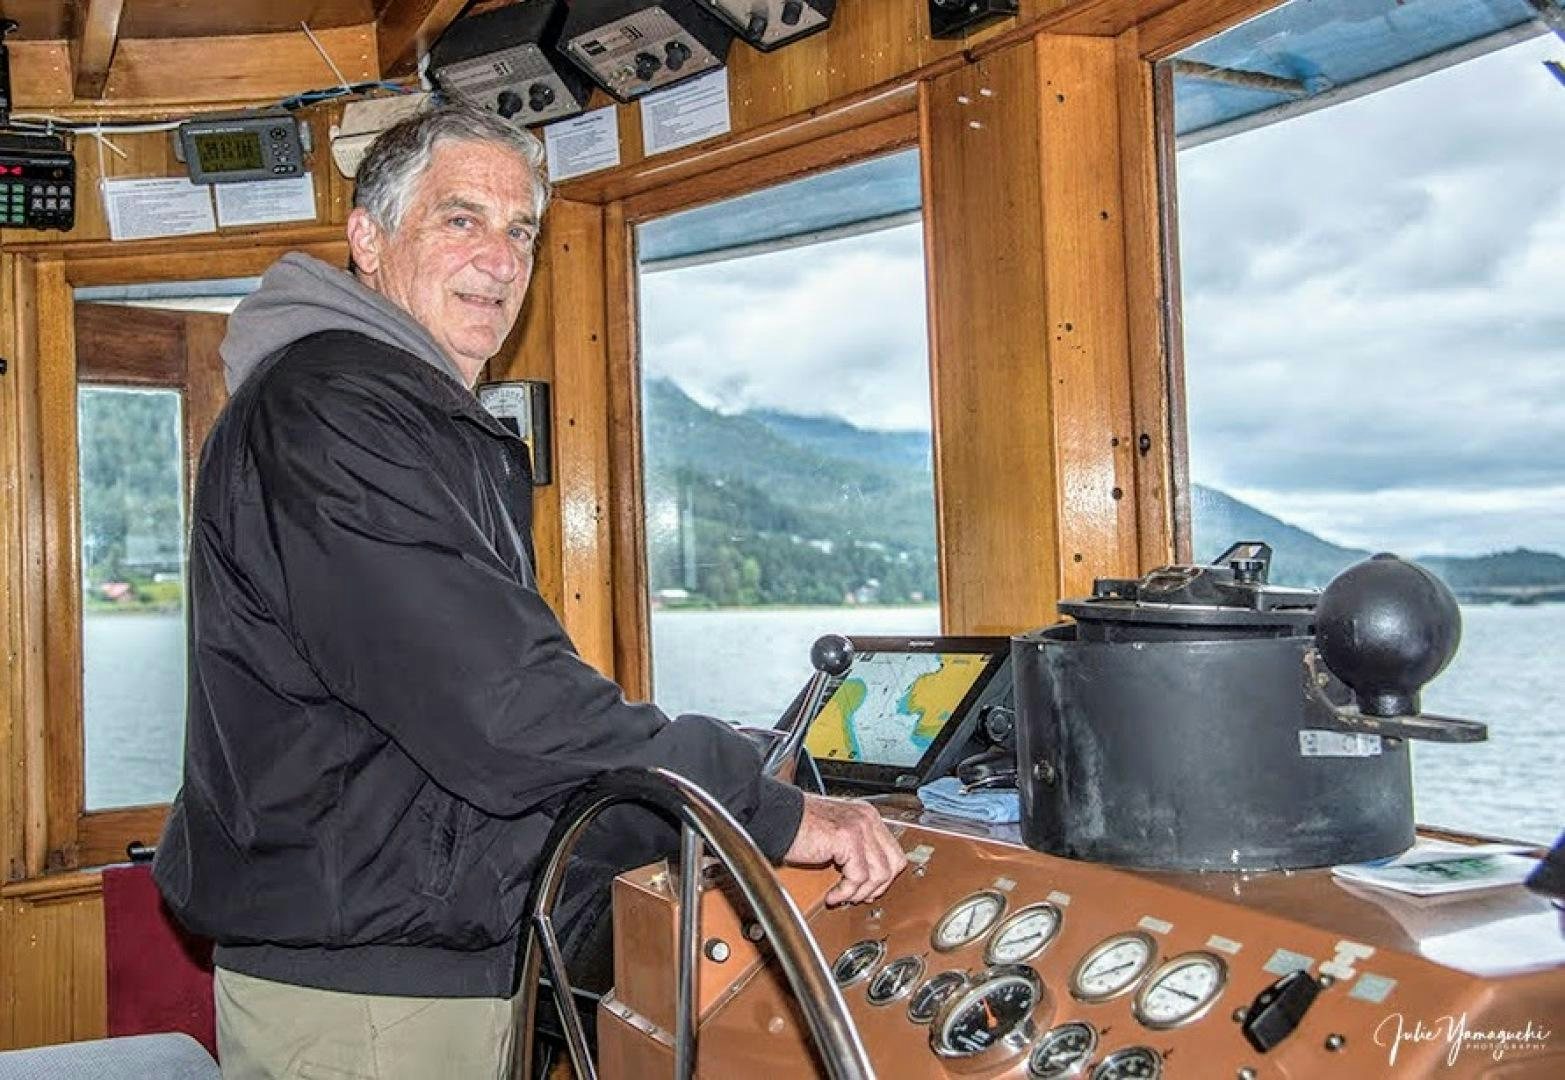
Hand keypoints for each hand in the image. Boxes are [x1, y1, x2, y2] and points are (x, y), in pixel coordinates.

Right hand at [783, 794, 907, 905]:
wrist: (777, 818)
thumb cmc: (798, 827)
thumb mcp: (836, 835)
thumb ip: (856, 849)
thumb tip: (870, 878)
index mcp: (866, 816)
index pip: (894, 853)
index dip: (883, 878)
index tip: (868, 890)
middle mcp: (866, 818)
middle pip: (893, 864)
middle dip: (877, 887)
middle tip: (857, 896)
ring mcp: (859, 826)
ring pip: (879, 874)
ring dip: (860, 892)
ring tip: (842, 896)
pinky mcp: (847, 838)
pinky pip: (858, 877)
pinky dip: (846, 892)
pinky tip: (833, 895)